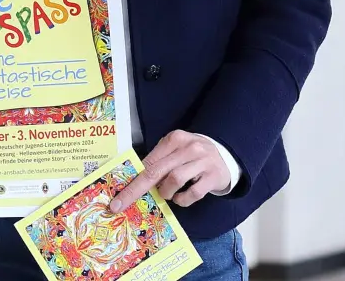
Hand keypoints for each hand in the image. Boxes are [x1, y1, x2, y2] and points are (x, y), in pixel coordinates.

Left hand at [109, 131, 231, 211]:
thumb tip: (134, 181)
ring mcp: (202, 161)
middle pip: (156, 170)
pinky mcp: (213, 176)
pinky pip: (193, 192)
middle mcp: (188, 148)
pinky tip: (181, 198)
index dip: (131, 180)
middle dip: (136, 190)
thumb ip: (158, 162)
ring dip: (165, 192)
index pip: (147, 161)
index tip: (117, 196)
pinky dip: (182, 199)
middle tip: (122, 204)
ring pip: (174, 179)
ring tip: (167, 194)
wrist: (226, 155)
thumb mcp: (175, 151)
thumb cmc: (192, 156)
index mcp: (173, 139)